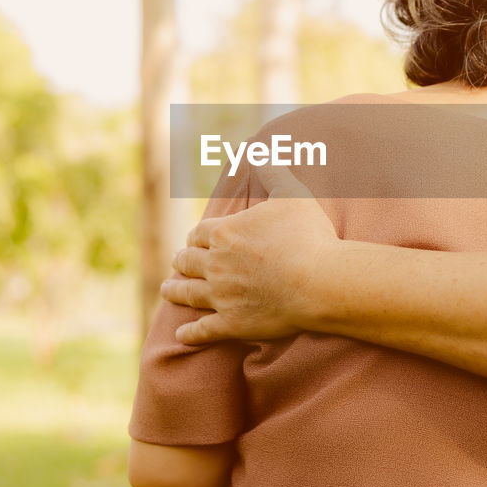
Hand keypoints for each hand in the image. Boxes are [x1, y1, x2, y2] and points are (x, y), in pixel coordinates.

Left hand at [162, 166, 338, 344]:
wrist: (319, 281)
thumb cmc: (308, 235)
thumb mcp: (292, 194)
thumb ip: (274, 171)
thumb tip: (261, 150)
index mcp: (224, 233)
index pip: (199, 233)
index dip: (195, 235)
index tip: (194, 238)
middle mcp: (215, 265)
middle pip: (188, 261)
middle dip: (181, 261)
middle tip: (177, 262)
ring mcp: (221, 297)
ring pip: (188, 293)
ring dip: (175, 291)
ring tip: (166, 290)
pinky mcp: (231, 324)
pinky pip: (203, 331)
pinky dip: (190, 334)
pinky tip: (182, 336)